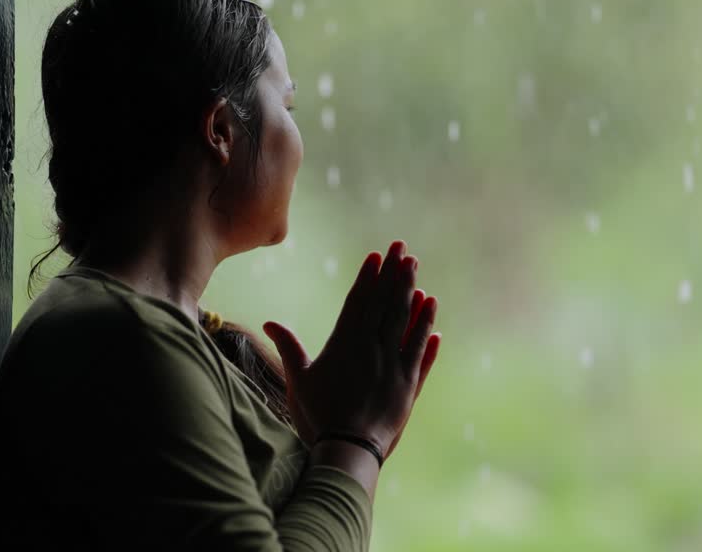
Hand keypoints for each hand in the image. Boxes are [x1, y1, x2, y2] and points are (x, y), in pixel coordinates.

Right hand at [263, 241, 440, 458]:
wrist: (348, 451)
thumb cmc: (318, 417)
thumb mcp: (297, 381)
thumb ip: (287, 348)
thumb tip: (269, 322)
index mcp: (344, 344)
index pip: (359, 302)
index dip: (368, 277)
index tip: (376, 256)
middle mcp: (372, 348)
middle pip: (386, 303)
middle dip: (394, 273)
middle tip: (403, 249)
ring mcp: (394, 364)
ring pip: (405, 320)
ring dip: (412, 291)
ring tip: (415, 268)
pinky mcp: (409, 383)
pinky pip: (420, 349)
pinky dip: (427, 328)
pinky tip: (432, 310)